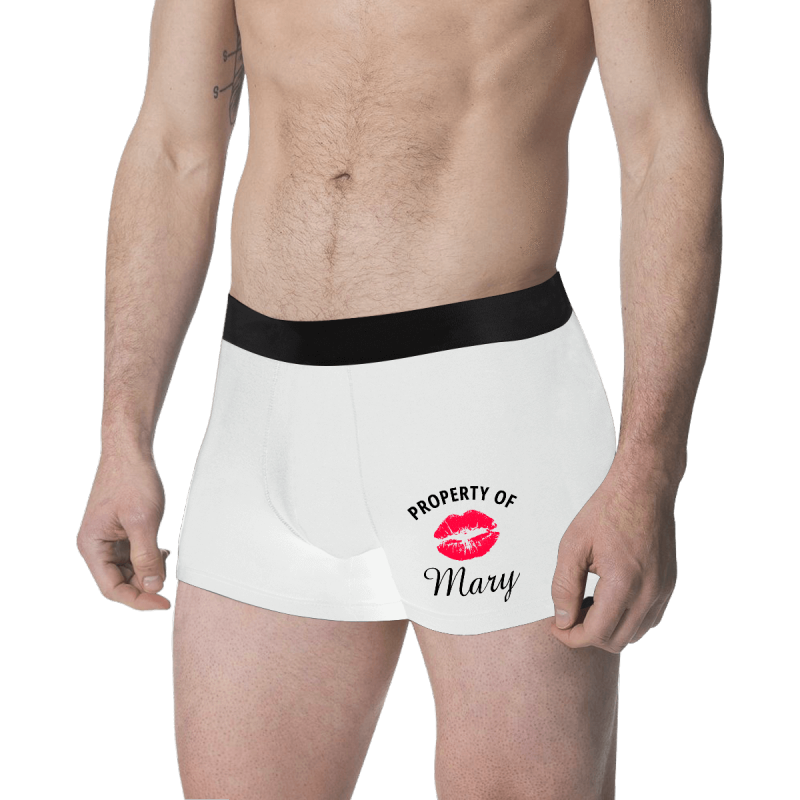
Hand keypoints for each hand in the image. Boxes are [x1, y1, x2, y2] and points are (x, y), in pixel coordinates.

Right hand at [77, 451, 171, 610]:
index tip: (163, 603)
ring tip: (165, 562)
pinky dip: (148, 558)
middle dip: (144, 586)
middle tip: (169, 587)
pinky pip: (132, 555)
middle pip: (118, 581)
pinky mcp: (119, 530)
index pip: (112, 588)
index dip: (138, 600)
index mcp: (92, 546)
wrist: (130, 451)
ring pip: (127, 569)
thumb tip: (153, 586)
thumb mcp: (143, 521)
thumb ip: (146, 556)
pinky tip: (162, 551)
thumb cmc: (131, 479)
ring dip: (147, 571)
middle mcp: (96, 545)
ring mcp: (107, 538)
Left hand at [549, 463, 677, 652]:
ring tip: (587, 604)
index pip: (596, 633)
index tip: (555, 628)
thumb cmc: (608, 510)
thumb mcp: (573, 545)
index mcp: (623, 583)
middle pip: (616, 640)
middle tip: (568, 615)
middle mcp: (649, 593)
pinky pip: (649, 619)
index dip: (571, 637)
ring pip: (634, 634)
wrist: (644, 488)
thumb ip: (564, 586)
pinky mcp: (669, 585)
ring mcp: (663, 591)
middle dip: (587, 635)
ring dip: (608, 629)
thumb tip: (562, 619)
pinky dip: (627, 620)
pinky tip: (609, 599)